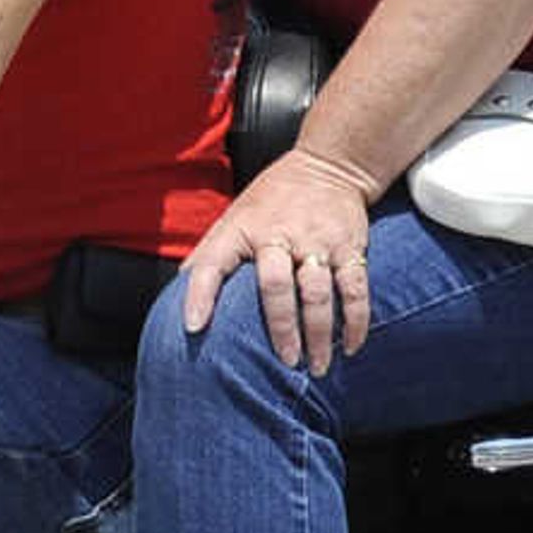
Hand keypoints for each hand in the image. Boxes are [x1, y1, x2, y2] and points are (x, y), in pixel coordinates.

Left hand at [178, 147, 379, 373]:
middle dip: (280, 328)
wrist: (328, 165)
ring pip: (318, 293)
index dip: (200, 295)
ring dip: (319, 334)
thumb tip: (176, 298)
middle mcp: (278, 234)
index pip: (212, 263)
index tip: (193, 328)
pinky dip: (356, 321)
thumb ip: (209, 255)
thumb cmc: (271, 201)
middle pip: (276, 287)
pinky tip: (350, 345)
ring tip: (317, 366)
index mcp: (241, 229)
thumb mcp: (233, 217)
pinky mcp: (349, 246)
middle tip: (285, 362)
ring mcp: (316, 241)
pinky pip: (355, 288)